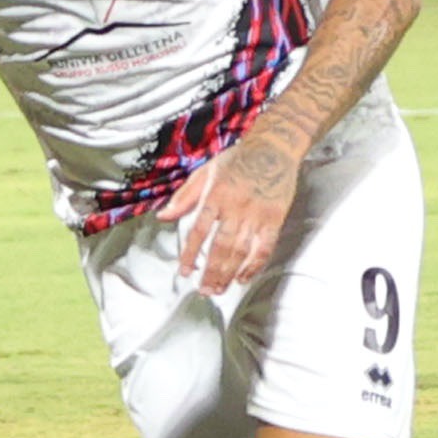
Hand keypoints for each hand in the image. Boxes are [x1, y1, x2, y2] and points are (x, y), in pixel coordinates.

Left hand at [164, 133, 303, 294]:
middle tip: (204, 291)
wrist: (274, 146)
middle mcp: (236, 206)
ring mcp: (256, 214)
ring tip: (219, 289)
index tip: (184, 271)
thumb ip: (184, 197)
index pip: (199, 231)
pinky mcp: (274, 218)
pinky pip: (264, 248)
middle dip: (211, 272)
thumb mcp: (205, 171)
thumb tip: (162, 217)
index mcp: (216, 194)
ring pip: (241, 251)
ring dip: (228, 273)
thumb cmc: (237, 158)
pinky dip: (253, 265)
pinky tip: (243, 277)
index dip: (190, 253)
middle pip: (221, 247)